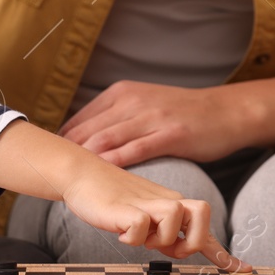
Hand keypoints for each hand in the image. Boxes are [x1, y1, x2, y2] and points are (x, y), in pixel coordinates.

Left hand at [60, 80, 249, 166]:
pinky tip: (102, 176)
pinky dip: (115, 163)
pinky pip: (136, 150)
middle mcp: (133, 101)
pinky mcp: (170, 134)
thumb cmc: (182, 113)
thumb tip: (84, 138)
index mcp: (122, 93)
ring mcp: (152, 116)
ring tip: (67, 181)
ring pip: (107, 139)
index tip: (48, 162)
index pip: (81, 118)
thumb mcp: (144, 104)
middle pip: (88, 130)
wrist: (225, 111)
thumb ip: (115, 117)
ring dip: (85, 160)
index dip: (62, 143)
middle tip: (50, 176)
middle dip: (66, 153)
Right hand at [63, 162, 243, 268]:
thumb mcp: (148, 216)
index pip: (205, 224)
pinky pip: (140, 226)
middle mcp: (166, 201)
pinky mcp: (126, 209)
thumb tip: (186, 248)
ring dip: (157, 237)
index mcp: (174, 203)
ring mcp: (147, 203)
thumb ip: (168, 231)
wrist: (84, 176)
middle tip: (168, 249)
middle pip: (202, 215)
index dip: (223, 252)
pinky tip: (119, 229)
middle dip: (191, 240)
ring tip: (138, 234)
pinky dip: (132, 237)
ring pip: (174, 220)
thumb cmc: (115, 199)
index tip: (243, 270)